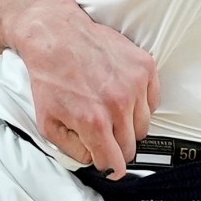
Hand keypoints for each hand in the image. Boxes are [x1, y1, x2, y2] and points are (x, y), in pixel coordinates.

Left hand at [10, 0, 159, 179]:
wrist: (55, 34)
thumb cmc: (50, 74)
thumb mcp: (47, 122)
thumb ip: (71, 150)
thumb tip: (92, 160)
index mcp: (94, 122)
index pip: (115, 164)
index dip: (108, 166)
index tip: (108, 164)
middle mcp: (118, 104)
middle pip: (131, 147)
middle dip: (116, 145)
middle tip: (103, 130)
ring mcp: (134, 84)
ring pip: (143, 126)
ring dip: (128, 123)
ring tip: (109, 107)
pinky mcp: (145, 67)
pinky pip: (153, 101)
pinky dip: (140, 102)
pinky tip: (121, 93)